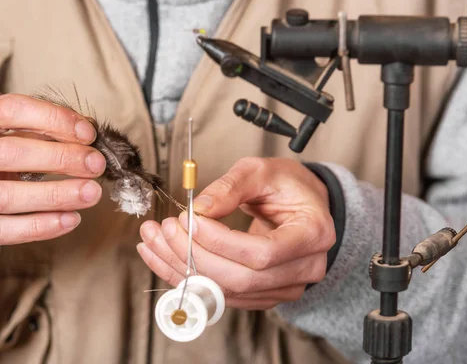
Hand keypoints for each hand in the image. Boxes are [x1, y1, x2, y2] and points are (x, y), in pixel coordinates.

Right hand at [0, 94, 105, 259]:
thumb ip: (34, 131)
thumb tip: (85, 133)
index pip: (9, 109)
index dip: (52, 118)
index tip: (87, 133)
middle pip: (8, 153)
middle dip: (60, 157)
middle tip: (95, 164)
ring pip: (6, 196)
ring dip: (55, 194)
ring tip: (91, 193)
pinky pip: (2, 230)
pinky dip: (40, 226)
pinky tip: (70, 219)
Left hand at [137, 157, 334, 309]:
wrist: (303, 205)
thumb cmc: (288, 185)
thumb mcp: (262, 171)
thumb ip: (231, 187)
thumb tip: (199, 208)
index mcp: (312, 235)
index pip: (262, 253)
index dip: (219, 241)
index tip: (189, 219)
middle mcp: (303, 269)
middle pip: (241, 279)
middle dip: (195, 256)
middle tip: (166, 229)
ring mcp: (284, 287)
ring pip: (226, 291)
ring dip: (182, 269)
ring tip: (154, 241)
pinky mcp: (262, 294)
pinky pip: (221, 294)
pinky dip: (187, 277)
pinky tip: (163, 256)